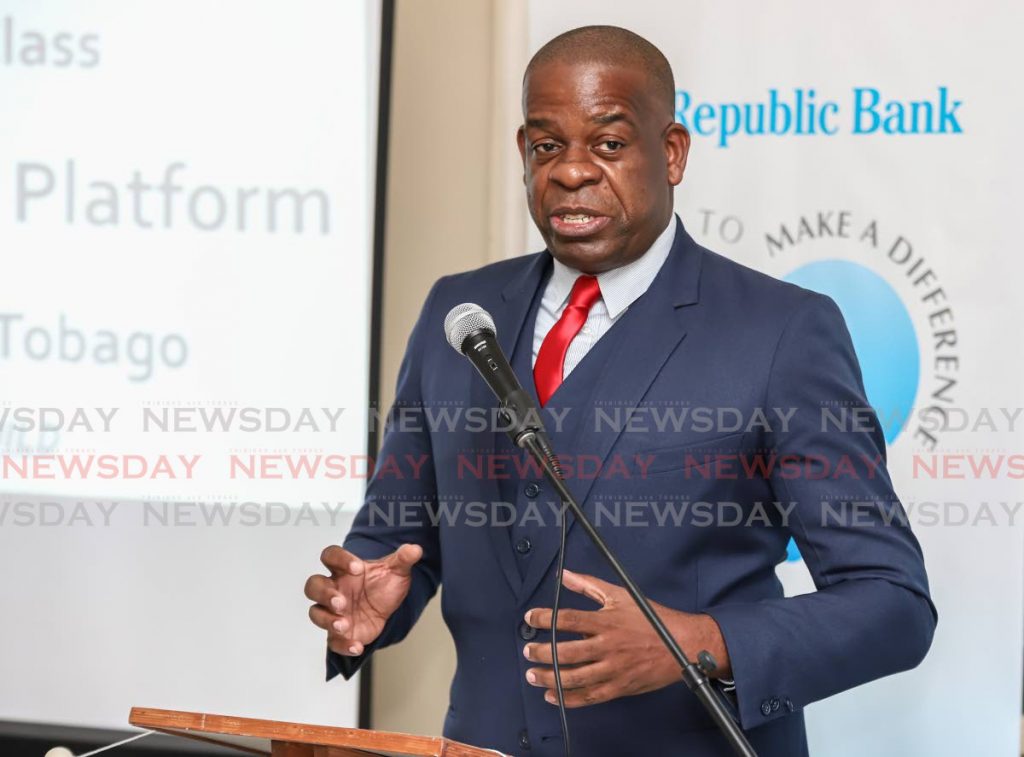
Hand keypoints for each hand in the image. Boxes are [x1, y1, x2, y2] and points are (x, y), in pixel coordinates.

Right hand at [305, 543, 422, 655]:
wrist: (387, 609)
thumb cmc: (383, 585)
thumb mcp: (396, 570)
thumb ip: (403, 559)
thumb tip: (415, 549)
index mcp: (344, 569)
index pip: (330, 556)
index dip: (339, 559)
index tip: (357, 568)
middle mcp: (334, 589)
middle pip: (313, 586)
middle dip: (324, 594)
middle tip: (340, 601)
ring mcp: (333, 612)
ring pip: (315, 613)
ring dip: (327, 620)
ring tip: (344, 625)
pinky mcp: (339, 634)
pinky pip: (333, 641)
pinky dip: (343, 645)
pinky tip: (356, 646)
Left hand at [522, 569, 729, 706]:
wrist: (683, 645)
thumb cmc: (652, 618)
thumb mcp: (621, 595)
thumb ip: (589, 585)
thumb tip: (564, 574)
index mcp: (606, 621)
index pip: (568, 619)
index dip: (545, 618)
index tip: (530, 617)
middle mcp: (607, 646)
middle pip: (567, 652)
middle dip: (542, 653)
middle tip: (528, 652)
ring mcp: (613, 669)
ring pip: (575, 677)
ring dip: (550, 677)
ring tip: (533, 675)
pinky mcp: (620, 687)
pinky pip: (591, 696)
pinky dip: (570, 699)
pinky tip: (553, 696)